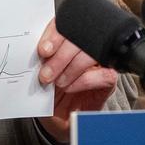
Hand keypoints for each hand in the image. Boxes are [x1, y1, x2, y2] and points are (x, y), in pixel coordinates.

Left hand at [32, 20, 119, 140]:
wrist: (58, 119)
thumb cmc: (49, 93)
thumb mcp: (39, 74)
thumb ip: (40, 59)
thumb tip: (36, 50)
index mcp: (67, 40)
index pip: (65, 25)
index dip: (55, 35)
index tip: (43, 50)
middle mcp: (85, 48)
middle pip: (80, 38)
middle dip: (59, 57)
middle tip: (46, 75)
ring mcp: (98, 62)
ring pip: (90, 54)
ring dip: (70, 69)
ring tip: (57, 83)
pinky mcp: (108, 79)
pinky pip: (102, 75)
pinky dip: (83, 81)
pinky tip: (70, 87)